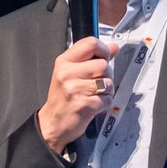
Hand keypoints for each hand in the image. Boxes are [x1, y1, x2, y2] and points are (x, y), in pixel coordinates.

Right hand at [39, 35, 114, 152]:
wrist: (53, 123)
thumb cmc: (63, 98)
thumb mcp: (72, 73)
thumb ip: (93, 58)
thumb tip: (113, 47)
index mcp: (64, 62)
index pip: (91, 44)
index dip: (104, 50)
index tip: (104, 57)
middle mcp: (67, 73)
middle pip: (103, 65)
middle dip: (107, 75)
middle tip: (98, 83)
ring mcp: (75, 89)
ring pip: (108, 82)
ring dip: (107, 91)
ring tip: (95, 95)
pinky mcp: (84, 104)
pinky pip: (107, 99)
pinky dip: (105, 103)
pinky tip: (94, 105)